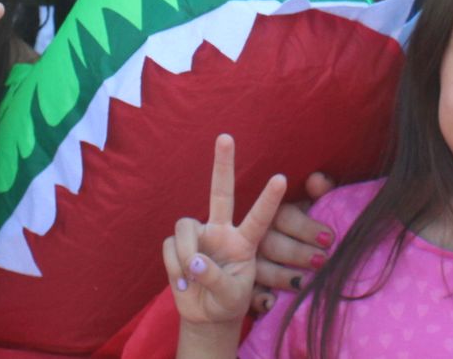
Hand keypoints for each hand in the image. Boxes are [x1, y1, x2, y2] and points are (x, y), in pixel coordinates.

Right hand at [165, 134, 287, 326]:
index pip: (260, 218)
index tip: (282, 178)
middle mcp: (222, 231)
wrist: (206, 316)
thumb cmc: (227, 301)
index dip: (269, 200)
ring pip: (185, 227)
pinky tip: (184, 284)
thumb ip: (217, 279)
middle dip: (222, 165)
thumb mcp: (232, 296)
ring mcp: (200, 236)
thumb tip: (195, 262)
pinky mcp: (178, 245)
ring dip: (186, 253)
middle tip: (226, 137)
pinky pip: (171, 248)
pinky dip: (175, 268)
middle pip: (221, 192)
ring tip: (192, 278)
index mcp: (245, 242)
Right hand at [253, 170, 335, 305]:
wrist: (282, 250)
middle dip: (298, 253)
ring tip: (304, 284)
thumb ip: (319, 192)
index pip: (285, 217)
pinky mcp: (247, 285)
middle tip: (323, 261)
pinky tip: (270, 303)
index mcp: (272, 213)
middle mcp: (257, 236)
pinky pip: (250, 294)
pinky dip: (259, 299)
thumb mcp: (310, 206)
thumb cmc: (300, 227)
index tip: (328, 238)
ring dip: (283, 277)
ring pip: (262, 269)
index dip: (306, 228)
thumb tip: (318, 179)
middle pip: (273, 244)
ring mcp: (248, 262)